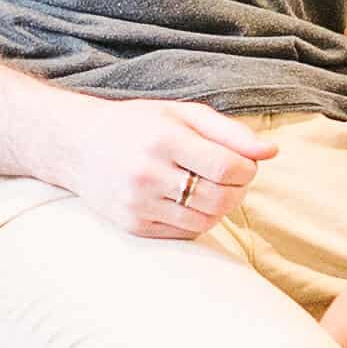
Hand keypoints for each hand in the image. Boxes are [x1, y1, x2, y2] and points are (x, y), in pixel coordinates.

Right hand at [63, 92, 267, 243]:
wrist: (76, 145)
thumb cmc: (137, 124)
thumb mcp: (181, 113)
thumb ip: (229, 132)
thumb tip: (270, 153)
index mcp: (163, 138)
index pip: (228, 167)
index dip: (247, 169)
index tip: (243, 163)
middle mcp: (148, 173)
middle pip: (221, 199)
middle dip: (238, 191)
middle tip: (231, 178)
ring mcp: (138, 203)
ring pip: (206, 222)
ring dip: (220, 208)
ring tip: (210, 189)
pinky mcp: (133, 226)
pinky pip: (184, 234)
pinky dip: (197, 221)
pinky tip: (186, 201)